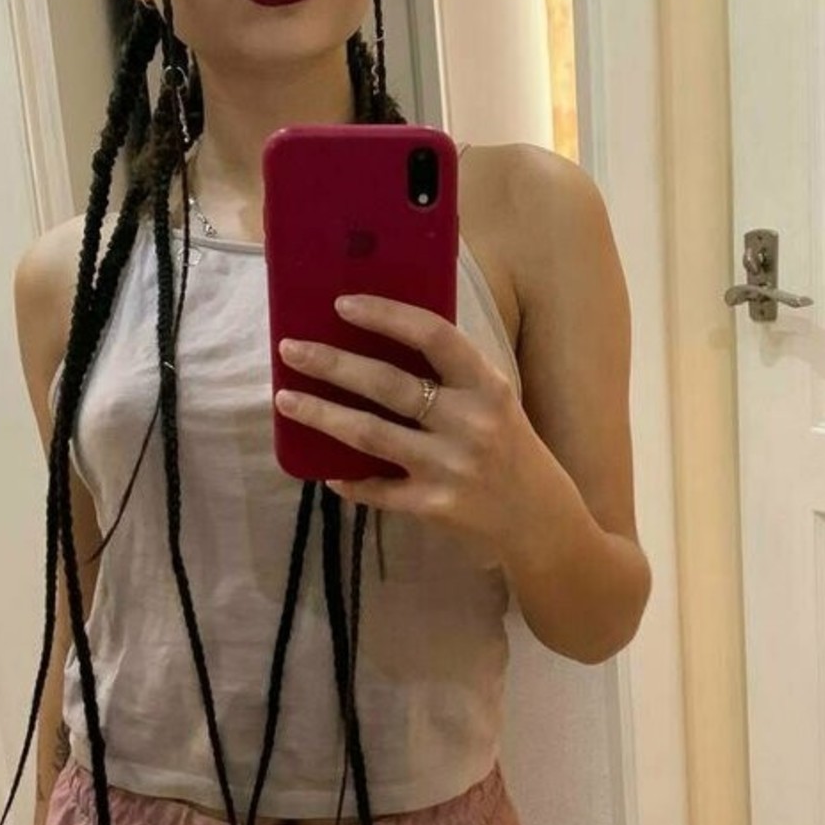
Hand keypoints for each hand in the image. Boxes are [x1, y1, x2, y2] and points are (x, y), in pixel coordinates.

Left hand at [275, 292, 540, 570]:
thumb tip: (377, 338)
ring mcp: (449, 467)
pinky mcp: (432, 506)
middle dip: (332, 364)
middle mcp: (469, 423)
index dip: (385, 316)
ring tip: (286, 399)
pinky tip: (324, 470)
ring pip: (369, 435)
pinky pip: (376, 488)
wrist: (538, 519)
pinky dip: (348, 478)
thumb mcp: (494, 400)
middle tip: (290, 350)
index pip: (433, 336)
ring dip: (321, 415)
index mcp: (487, 386)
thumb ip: (451, 374)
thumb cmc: (508, 447)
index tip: (341, 305)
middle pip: (388, 385)